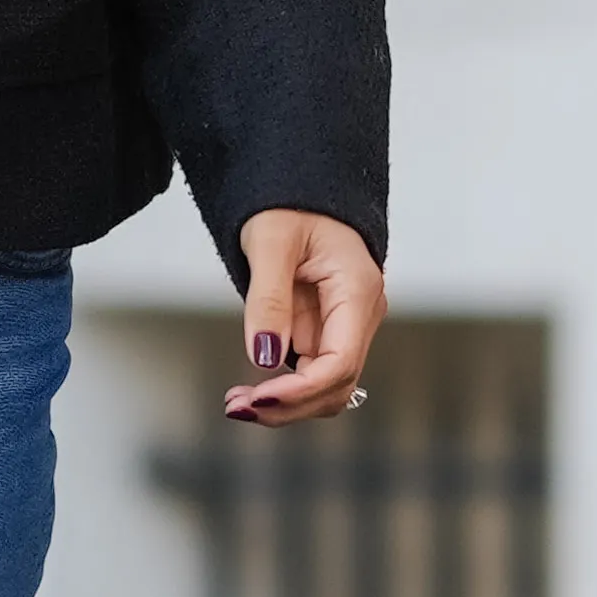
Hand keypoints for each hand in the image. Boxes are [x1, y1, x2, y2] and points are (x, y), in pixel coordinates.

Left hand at [223, 211, 382, 427]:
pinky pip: (310, 372)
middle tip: (237, 406)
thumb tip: (265, 357)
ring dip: (285, 403)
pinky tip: (250, 390)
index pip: (340, 362)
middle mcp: (359, 313)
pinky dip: (282, 388)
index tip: (259, 396)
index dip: (300, 389)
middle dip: (289, 404)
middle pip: (336, 385)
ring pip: (325, 387)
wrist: (298, 190)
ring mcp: (344, 324)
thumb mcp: (270, 242)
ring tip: (237, 401)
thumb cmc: (289, 203)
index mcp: (357, 290)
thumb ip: (268, 299)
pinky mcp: (324, 330)